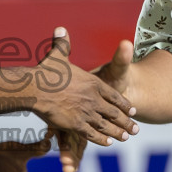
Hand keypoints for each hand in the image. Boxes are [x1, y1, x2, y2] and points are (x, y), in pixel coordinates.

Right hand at [32, 29, 137, 147]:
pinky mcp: (75, 124)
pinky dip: (102, 139)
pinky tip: (108, 143)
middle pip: (114, 112)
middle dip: (126, 121)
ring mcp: (86, 112)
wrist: (34, 88)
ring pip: (106, 125)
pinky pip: (92, 134)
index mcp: (93, 83)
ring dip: (118, 132)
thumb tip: (61, 29)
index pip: (113, 95)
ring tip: (126, 137)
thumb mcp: (57, 55)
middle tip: (136, 129)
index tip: (131, 110)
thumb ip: (63, 44)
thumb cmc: (45, 72)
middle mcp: (93, 98)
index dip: (123, 103)